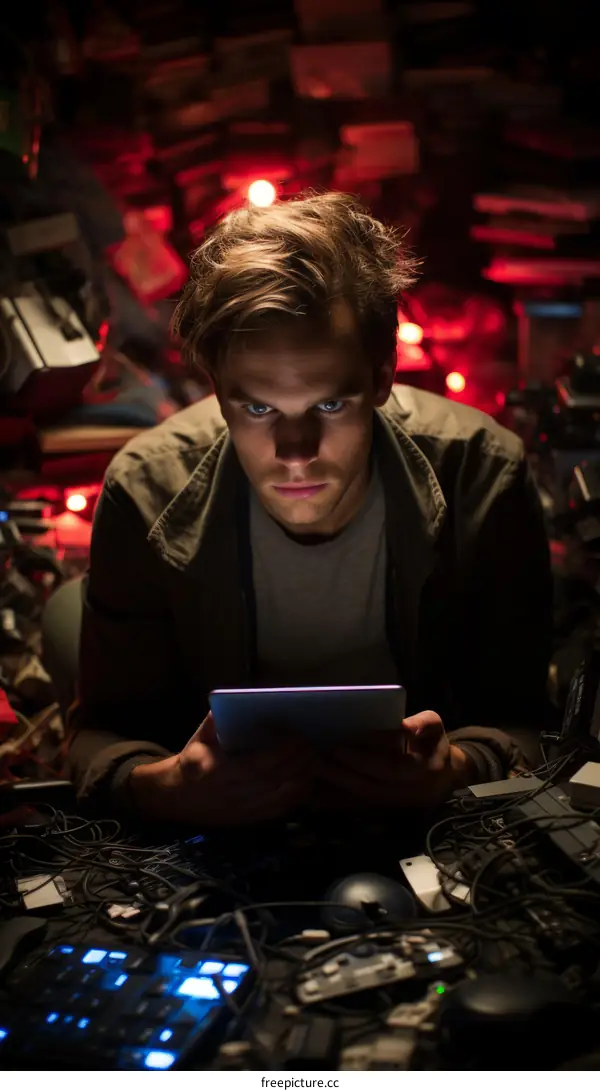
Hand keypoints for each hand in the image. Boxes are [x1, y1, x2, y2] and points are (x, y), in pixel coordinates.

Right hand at [130, 711, 314, 824]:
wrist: (176, 799)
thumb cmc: (189, 762)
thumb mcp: (196, 741)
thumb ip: (211, 725)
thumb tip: (225, 707)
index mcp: (219, 772)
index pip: (259, 763)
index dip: (282, 752)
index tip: (298, 736)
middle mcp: (233, 793)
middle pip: (276, 779)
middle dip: (299, 762)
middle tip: (314, 744)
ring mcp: (243, 809)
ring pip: (281, 797)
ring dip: (303, 778)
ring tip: (315, 759)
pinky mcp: (249, 819)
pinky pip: (279, 810)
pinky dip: (297, 796)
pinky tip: (307, 780)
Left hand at [313, 710, 475, 810]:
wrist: (441, 776)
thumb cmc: (431, 744)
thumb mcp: (434, 727)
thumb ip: (424, 724)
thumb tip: (409, 728)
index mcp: (425, 770)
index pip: (391, 767)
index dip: (365, 758)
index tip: (340, 746)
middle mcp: (410, 793)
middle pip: (371, 786)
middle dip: (342, 773)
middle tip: (315, 758)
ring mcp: (395, 806)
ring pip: (360, 800)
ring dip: (334, 788)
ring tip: (310, 772)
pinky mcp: (383, 813)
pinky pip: (356, 809)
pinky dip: (335, 802)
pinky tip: (313, 793)